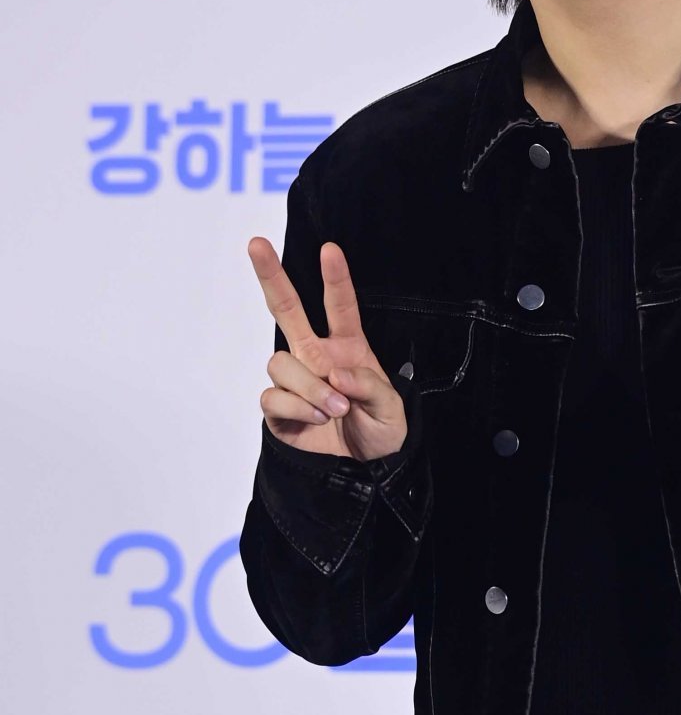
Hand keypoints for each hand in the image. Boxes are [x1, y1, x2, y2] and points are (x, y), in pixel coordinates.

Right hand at [247, 236, 408, 461]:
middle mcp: (316, 356)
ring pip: (280, 362)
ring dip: (308, 386)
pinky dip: (296, 408)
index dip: (335, 278)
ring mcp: (295, 379)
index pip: (340, 306)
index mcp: (348, 347)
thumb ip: (369, 387)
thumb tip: (337, 375)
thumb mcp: (391, 409)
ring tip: (334, 408)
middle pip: (286, 308)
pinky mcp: (279, 408)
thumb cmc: (381, 431)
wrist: (364, 470)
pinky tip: (316, 419)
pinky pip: (273, 396)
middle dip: (271, 275)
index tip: (330, 249)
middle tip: (256, 243)